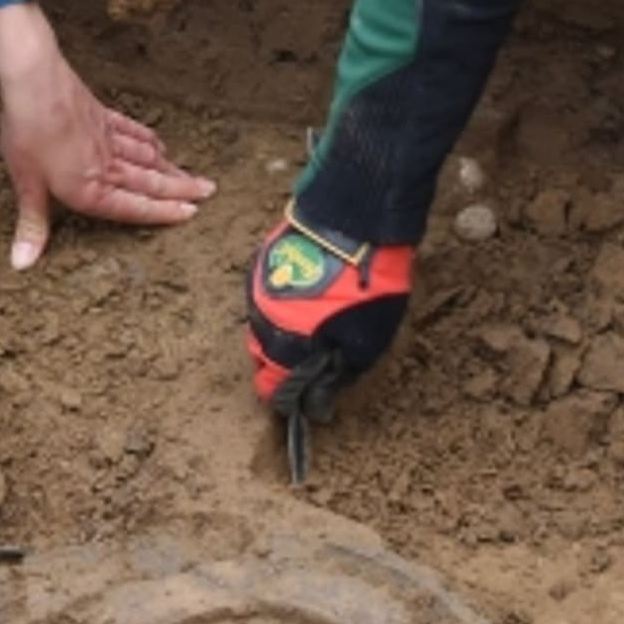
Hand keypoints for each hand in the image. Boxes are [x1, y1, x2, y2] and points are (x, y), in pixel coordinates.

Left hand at [0, 0, 213, 269]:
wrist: (34, 82)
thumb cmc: (28, 133)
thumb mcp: (26, 184)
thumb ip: (32, 225)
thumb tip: (22, 263)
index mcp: (90, 188)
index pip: (134, 206)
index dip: (163, 212)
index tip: (191, 213)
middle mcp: (106, 165)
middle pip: (150, 181)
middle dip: (181, 190)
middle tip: (209, 192)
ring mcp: (107, 138)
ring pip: (147, 157)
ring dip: (171, 168)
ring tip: (192, 175)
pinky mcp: (102, 116)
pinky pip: (133, 131)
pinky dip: (149, 139)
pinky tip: (159, 142)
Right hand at [245, 208, 413, 416]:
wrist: (353, 222)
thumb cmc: (364, 288)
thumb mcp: (365, 343)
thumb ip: (337, 375)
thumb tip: (318, 401)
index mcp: (285, 348)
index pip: (271, 389)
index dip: (288, 398)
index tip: (304, 398)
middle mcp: (262, 322)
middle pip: (263, 357)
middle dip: (283, 364)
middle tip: (312, 357)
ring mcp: (259, 290)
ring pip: (263, 325)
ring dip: (281, 330)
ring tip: (311, 321)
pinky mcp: (262, 261)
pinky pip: (266, 296)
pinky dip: (281, 302)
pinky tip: (306, 294)